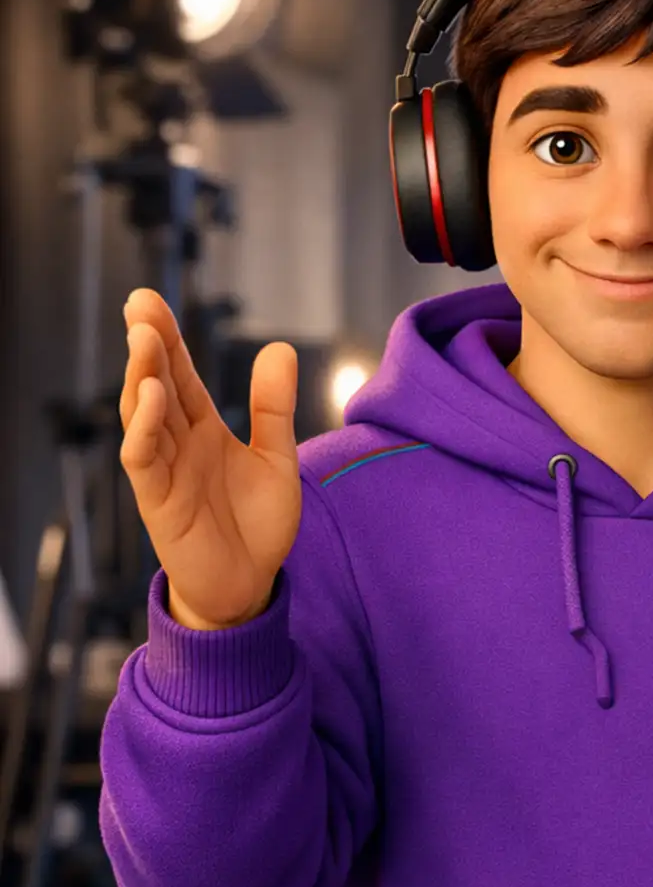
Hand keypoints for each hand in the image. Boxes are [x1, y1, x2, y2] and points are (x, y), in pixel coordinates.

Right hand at [119, 289, 301, 630]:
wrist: (252, 584)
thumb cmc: (258, 523)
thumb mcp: (277, 456)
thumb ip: (273, 407)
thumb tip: (278, 348)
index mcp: (203, 429)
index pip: (181, 374)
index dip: (168, 339)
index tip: (151, 301)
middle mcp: (178, 444)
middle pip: (157, 384)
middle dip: (147, 344)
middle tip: (140, 303)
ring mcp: (164, 471)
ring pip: (144, 416)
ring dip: (142, 377)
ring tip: (145, 339)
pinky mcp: (158, 501)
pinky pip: (143, 459)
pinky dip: (145, 428)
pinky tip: (151, 398)